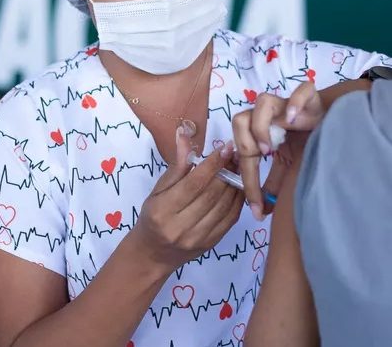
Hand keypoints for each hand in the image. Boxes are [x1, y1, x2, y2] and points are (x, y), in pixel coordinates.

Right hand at [129, 128, 244, 272]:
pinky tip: (238, 187)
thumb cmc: (153, 217)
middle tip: (235, 155)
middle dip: (227, 172)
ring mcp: (197, 239)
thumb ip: (176, 166)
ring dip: (235, 185)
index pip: (193, 184)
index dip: (212, 164)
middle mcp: (180, 227)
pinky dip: (237, 201)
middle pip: (211, 194)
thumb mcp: (158, 190)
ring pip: (224, 206)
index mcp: (163, 210)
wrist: (153, 254)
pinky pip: (230, 219)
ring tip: (239, 168)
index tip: (226, 147)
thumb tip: (184, 135)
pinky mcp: (210, 245)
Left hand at [232, 81, 324, 219]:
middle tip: (260, 160)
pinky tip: (293, 119)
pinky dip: (295, 103)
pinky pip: (300, 91)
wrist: (335, 120)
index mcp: (259, 131)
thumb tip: (261, 211)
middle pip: (239, 119)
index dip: (248, 181)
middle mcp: (269, 115)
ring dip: (262, 125)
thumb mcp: (287, 168)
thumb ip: (272, 185)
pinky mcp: (310, 96)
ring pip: (262, 102)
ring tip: (271, 146)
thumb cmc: (308, 142)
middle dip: (245, 144)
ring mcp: (288, 104)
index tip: (255, 207)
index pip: (243, 153)